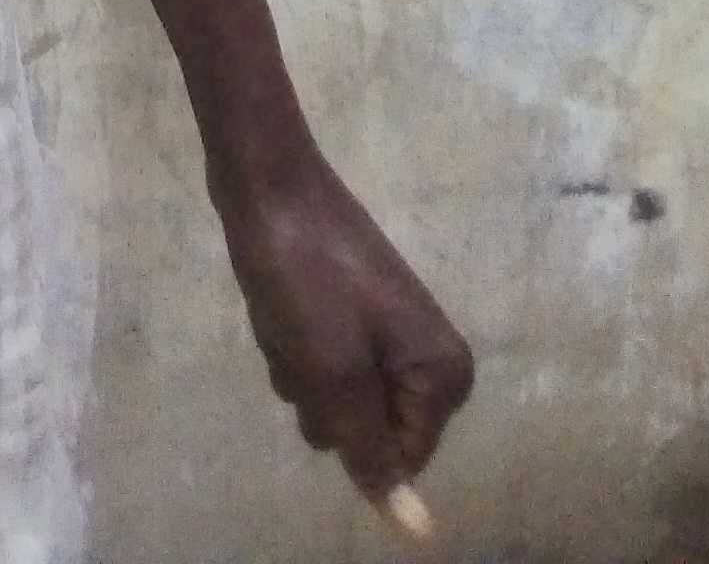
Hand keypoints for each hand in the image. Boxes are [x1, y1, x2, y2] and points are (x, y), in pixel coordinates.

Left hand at [215, 148, 474, 518]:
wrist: (265, 180)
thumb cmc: (303, 275)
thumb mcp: (334, 374)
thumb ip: (374, 454)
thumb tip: (421, 534)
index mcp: (443, 373)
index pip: (396, 459)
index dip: (348, 426)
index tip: (327, 367)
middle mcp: (426, 357)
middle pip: (361, 428)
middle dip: (318, 393)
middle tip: (304, 336)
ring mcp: (385, 331)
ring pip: (328, 395)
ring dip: (297, 366)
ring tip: (288, 311)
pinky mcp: (346, 310)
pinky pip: (314, 358)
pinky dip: (288, 340)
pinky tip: (278, 299)